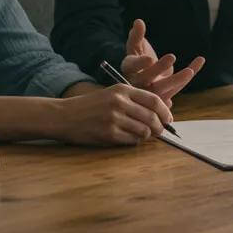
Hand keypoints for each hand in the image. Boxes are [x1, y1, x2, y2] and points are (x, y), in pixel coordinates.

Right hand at [57, 84, 173, 145]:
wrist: (64, 115)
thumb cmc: (90, 106)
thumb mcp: (111, 94)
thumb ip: (133, 100)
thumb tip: (160, 111)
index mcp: (122, 89)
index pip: (154, 100)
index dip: (165, 112)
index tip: (168, 119)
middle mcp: (119, 102)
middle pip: (152, 117)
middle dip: (160, 127)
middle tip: (160, 132)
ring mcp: (114, 119)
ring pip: (144, 131)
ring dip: (147, 136)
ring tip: (143, 135)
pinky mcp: (108, 134)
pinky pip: (132, 141)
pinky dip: (135, 142)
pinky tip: (129, 139)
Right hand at [120, 19, 203, 103]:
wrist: (147, 79)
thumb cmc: (139, 60)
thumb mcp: (136, 47)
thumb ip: (136, 36)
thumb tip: (139, 21)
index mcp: (129, 69)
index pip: (132, 67)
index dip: (140, 63)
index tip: (149, 58)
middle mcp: (138, 83)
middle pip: (147, 78)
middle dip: (159, 69)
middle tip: (171, 56)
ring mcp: (152, 92)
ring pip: (164, 88)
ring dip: (177, 80)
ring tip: (189, 71)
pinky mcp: (165, 95)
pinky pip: (178, 87)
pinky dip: (189, 75)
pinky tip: (200, 60)